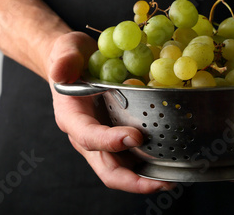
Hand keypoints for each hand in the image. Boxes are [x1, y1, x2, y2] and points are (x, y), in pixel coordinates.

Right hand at [47, 32, 175, 192]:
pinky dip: (151, 164)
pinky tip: (172, 161)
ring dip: (145, 179)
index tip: (135, 137)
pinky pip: (133, 156)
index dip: (110, 142)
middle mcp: (87, 136)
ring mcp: (104, 139)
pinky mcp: (118, 135)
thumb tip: (60, 71)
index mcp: (72, 118)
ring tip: (172, 179)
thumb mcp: (65, 50)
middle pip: (107, 168)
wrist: (77, 62)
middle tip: (160, 182)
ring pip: (122, 169)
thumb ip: (64, 60)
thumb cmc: (71, 58)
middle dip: (132, 180)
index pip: (88, 137)